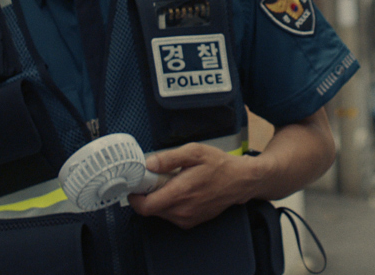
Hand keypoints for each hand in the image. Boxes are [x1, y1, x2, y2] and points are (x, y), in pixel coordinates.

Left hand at [127, 143, 260, 228]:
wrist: (241, 181)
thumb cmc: (219, 165)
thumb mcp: (194, 152)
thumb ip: (169, 158)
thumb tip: (148, 164)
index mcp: (180, 194)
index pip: (144, 207)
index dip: (134, 197)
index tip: (136, 184)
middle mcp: (182, 211)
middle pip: (150, 209)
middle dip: (148, 194)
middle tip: (156, 178)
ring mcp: (187, 219)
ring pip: (160, 213)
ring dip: (159, 199)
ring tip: (172, 183)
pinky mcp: (191, 222)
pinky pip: (171, 215)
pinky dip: (170, 204)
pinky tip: (181, 191)